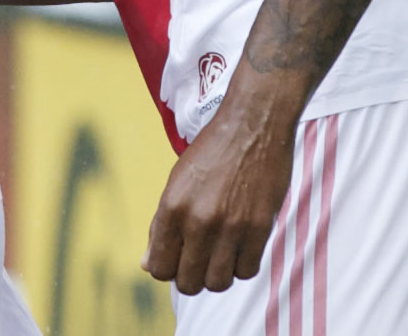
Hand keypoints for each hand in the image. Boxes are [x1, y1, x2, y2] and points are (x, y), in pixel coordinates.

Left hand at [142, 77, 302, 294]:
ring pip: (218, 283)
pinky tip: (240, 248)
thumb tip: (148, 265)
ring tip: (220, 255)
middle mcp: (199, 220)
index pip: (159, 268)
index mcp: (172, 207)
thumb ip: (161, 226)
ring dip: (217, 275)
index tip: (176, 259)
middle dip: (190, 277)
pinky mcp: (259, 228)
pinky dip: (242, 265)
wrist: (253, 124)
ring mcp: (231, 227)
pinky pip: (247, 271)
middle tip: (199, 260)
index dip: (166, 268)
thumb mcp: (177, 182)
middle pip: (188, 282)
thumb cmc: (212, 151)